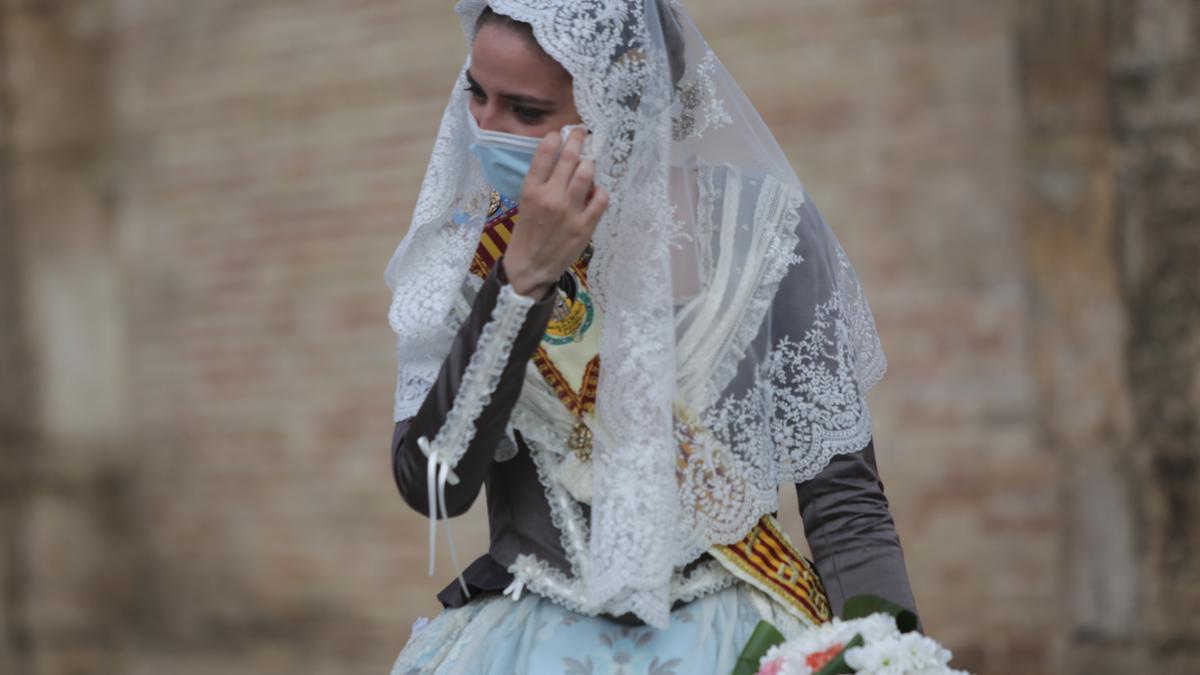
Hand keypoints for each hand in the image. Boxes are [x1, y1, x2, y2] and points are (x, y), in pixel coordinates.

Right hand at [501, 127, 608, 297]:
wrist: (530, 266)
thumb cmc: (527, 232)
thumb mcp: (525, 203)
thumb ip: (542, 182)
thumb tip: (564, 158)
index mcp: (531, 190)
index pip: (545, 153)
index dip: (556, 138)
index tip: (561, 134)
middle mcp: (550, 197)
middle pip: (569, 158)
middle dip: (578, 140)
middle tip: (582, 133)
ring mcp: (569, 211)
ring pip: (587, 173)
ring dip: (590, 164)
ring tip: (588, 163)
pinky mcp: (584, 226)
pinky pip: (601, 198)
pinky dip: (601, 190)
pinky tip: (596, 192)